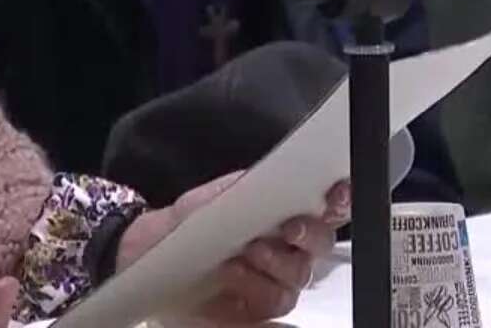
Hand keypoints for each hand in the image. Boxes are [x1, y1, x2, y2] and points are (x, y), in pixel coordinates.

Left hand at [115, 174, 348, 324]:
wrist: (150, 253)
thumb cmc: (187, 223)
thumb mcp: (211, 197)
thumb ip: (244, 186)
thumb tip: (272, 178)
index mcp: (283, 216)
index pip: (326, 209)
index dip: (340, 201)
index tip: (337, 194)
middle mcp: (287, 251)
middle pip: (321, 247)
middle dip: (309, 236)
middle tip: (288, 229)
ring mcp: (272, 282)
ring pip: (296, 280)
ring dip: (274, 266)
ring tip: (242, 256)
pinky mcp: (254, 312)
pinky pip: (273, 310)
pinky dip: (256, 293)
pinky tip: (234, 278)